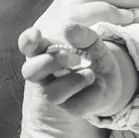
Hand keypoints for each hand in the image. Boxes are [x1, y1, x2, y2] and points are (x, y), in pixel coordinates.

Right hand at [19, 25, 138, 121]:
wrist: (110, 81)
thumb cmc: (93, 58)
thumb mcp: (93, 43)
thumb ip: (83, 36)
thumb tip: (69, 28)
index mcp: (45, 52)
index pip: (28, 45)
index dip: (28, 40)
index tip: (37, 33)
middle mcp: (43, 74)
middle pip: (30, 71)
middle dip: (48, 63)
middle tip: (71, 57)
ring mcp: (54, 93)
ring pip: (51, 94)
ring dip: (73, 81)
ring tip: (91, 73)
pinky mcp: (70, 108)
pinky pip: (76, 106)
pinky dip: (93, 94)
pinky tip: (99, 84)